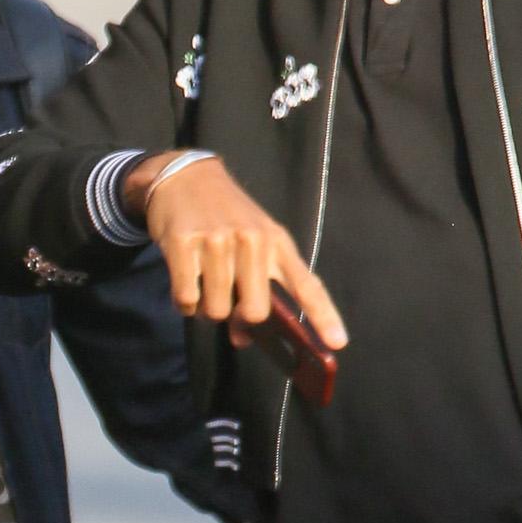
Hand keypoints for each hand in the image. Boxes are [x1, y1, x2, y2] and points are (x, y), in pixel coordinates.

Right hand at [129, 156, 346, 344]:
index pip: (306, 285)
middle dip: (237, 318)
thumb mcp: (252, 243)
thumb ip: (255, 289)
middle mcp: (253, 241)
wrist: (185, 178)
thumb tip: (243, 338)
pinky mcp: (184, 243)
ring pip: (216, 310)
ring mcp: (218, 241)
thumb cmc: (225, 217)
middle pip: (254, 311)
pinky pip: (186, 299)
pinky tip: (186, 282)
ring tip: (203, 284)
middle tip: (227, 302)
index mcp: (277, 243)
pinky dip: (184, 303)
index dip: (324, 317)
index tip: (338, 344)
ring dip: (205, 310)